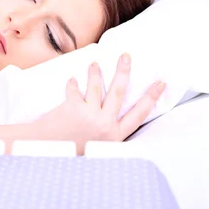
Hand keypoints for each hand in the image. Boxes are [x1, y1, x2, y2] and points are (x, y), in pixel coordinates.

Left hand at [36, 53, 165, 154]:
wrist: (47, 152)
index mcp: (115, 136)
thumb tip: (113, 111)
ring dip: (95, 73)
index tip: (161, 83)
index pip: (139, 114)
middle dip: (124, 71)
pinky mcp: (73, 108)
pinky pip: (75, 89)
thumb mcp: (98, 147)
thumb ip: (107, 132)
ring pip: (97, 86)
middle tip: (126, 56)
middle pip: (119, 92)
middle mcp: (105, 125)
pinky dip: (73, 83)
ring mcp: (90, 115)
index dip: (151, 97)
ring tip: (94, 64)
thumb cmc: (72, 150)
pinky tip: (72, 80)